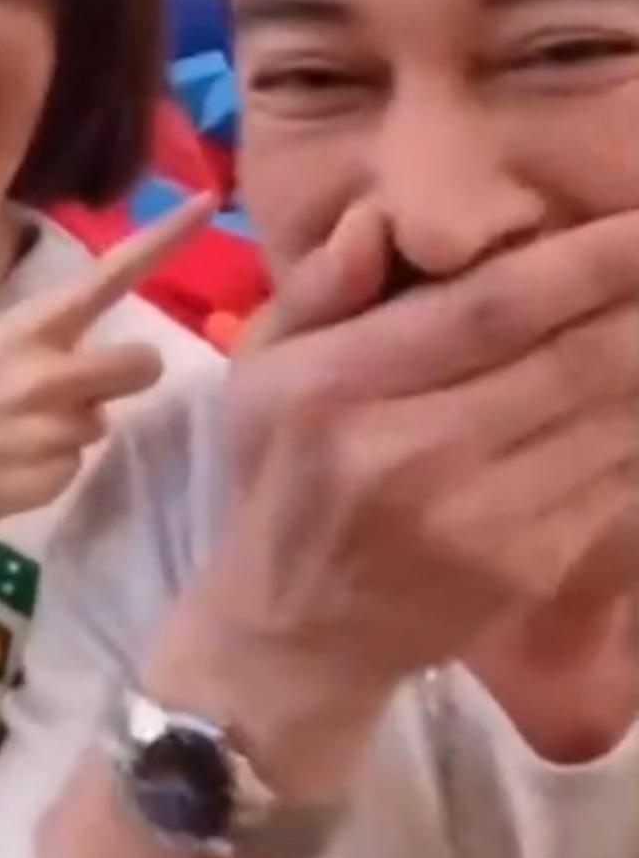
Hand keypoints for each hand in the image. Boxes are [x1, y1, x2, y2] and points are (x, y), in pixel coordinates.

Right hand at [0, 197, 214, 554]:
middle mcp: (47, 375)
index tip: (205, 201)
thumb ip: (33, 348)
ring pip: (101, 422)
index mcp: (24, 330)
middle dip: (124, 375)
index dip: (163, 240)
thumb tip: (87, 364)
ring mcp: (52, 431)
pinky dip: (46, 470)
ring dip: (69, 428)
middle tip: (81, 387)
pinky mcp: (50, 481)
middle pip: (142, 365)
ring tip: (8, 437)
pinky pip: (73, 467)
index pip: (107, 276)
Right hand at [159, 204, 638, 776]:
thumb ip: (318, 287)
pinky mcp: (530, 568)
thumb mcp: (257, 368)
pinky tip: (638, 395)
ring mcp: (483, 521)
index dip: (582, 261)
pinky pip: (617, 480)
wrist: (296, 634)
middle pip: (572, 360)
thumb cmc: (277, 476)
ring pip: (610, 420)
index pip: (489, 309)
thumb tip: (379, 223)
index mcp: (344, 388)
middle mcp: (417, 454)